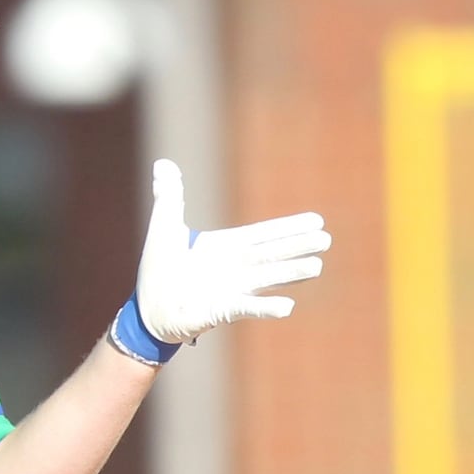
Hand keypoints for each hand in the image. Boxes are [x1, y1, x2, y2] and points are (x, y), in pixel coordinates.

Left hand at [109, 159, 330, 363]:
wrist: (148, 309)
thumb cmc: (159, 270)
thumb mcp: (164, 228)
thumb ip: (169, 197)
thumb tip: (163, 163)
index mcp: (225, 246)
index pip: (262, 234)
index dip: (288, 227)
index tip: (317, 220)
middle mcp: (234, 267)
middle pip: (271, 254)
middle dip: (297, 247)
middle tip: (325, 240)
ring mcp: (231, 289)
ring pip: (266, 278)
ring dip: (290, 273)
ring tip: (316, 266)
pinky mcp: (221, 310)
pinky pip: (246, 308)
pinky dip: (265, 307)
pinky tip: (287, 306)